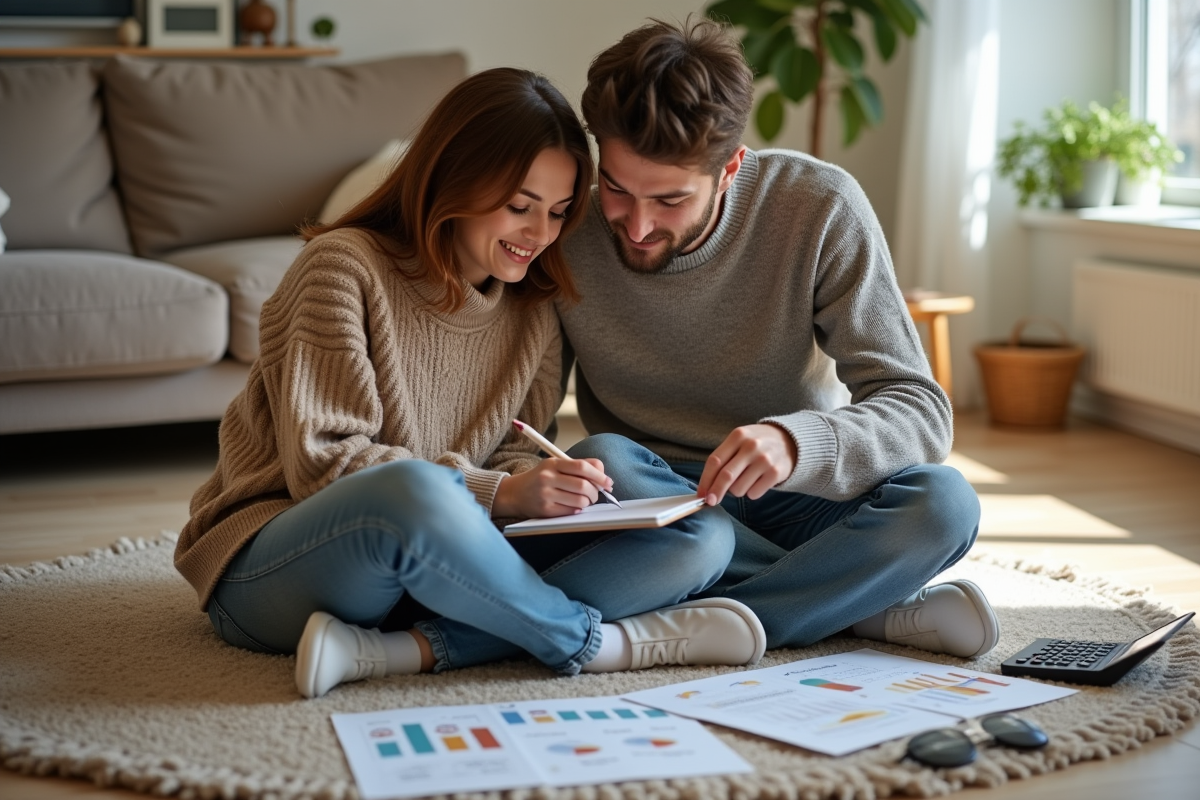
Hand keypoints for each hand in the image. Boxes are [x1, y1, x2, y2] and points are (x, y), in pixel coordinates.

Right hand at [492, 457, 612, 518]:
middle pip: (584, 485)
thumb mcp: (556, 465)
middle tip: (596, 494)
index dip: (599, 475)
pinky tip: (574, 506)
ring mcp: (546, 495)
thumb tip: (604, 475)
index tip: (608, 482)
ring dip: (588, 503)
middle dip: (596, 492)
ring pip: (580, 501)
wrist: (515, 493)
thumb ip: (579, 466)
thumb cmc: (541, 479)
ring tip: (584, 501)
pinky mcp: (545, 510)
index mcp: (553, 463)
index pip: (582, 467)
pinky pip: (571, 512)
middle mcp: (548, 478)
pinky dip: (578, 510)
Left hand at [696, 423, 796, 504]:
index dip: (705, 480)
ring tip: (745, 479)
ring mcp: (765, 460)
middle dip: (715, 492)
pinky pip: (753, 493)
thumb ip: (723, 459)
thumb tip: (706, 488)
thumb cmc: (756, 444)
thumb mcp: (740, 441)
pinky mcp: (775, 473)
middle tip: (710, 501)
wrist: (790, 441)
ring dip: (736, 491)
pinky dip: (751, 493)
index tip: (700, 494)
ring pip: (739, 488)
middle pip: (726, 476)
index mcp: (738, 436)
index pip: (715, 461)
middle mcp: (751, 446)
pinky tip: (758, 481)